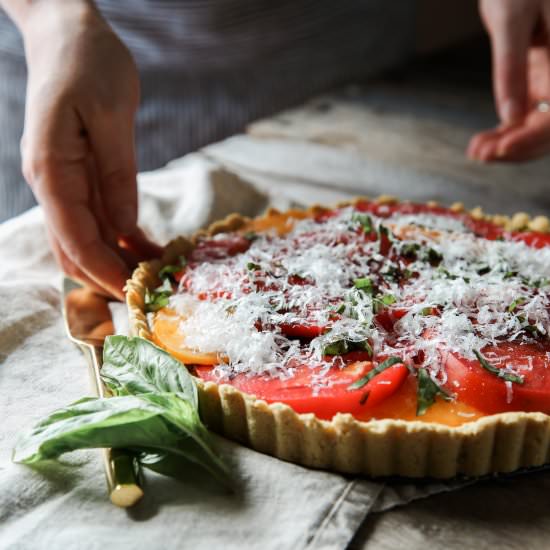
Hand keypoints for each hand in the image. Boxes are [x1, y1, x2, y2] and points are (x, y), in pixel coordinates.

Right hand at [19, 3, 160, 298]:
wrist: (68, 33)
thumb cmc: (88, 62)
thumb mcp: (111, 116)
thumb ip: (116, 175)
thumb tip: (123, 228)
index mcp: (51, 169)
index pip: (75, 237)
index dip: (105, 270)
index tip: (137, 292)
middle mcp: (50, 182)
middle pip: (74, 248)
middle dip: (108, 275)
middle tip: (149, 293)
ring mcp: (62, 181)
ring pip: (84, 238)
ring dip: (115, 261)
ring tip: (154, 275)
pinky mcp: (78, 176)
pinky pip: (96, 218)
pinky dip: (120, 238)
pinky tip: (147, 248)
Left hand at [468, 0, 549, 161]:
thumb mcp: (512, 22)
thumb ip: (511, 68)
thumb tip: (508, 118)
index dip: (531, 139)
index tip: (500, 149)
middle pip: (549, 130)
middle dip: (516, 148)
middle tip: (479, 154)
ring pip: (536, 129)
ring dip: (507, 145)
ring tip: (475, 151)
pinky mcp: (536, 86)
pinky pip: (524, 118)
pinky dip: (503, 133)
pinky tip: (480, 143)